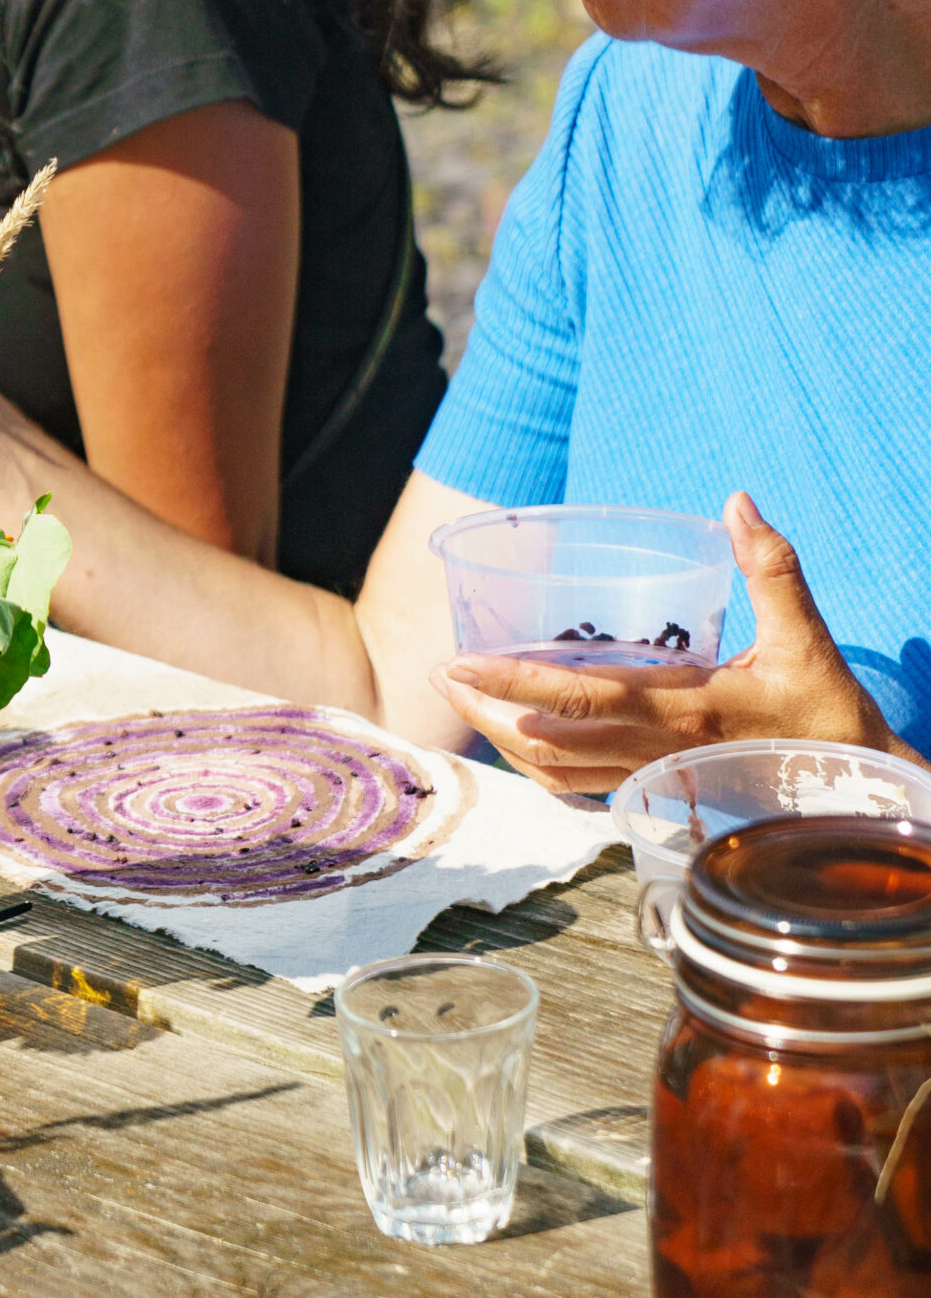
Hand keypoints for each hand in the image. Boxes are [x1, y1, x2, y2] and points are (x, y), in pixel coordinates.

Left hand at [429, 493, 906, 793]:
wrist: (857, 796)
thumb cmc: (830, 716)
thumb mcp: (807, 638)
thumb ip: (771, 567)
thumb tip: (738, 501)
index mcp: (687, 709)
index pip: (584, 698)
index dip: (516, 683)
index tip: (463, 661)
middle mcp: (659, 749)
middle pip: (549, 741)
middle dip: (485, 710)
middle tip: (439, 674)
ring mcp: (654, 775)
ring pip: (556, 772)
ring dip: (500, 739)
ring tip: (462, 699)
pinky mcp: (656, 788)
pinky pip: (580, 784)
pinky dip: (537, 763)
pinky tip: (516, 736)